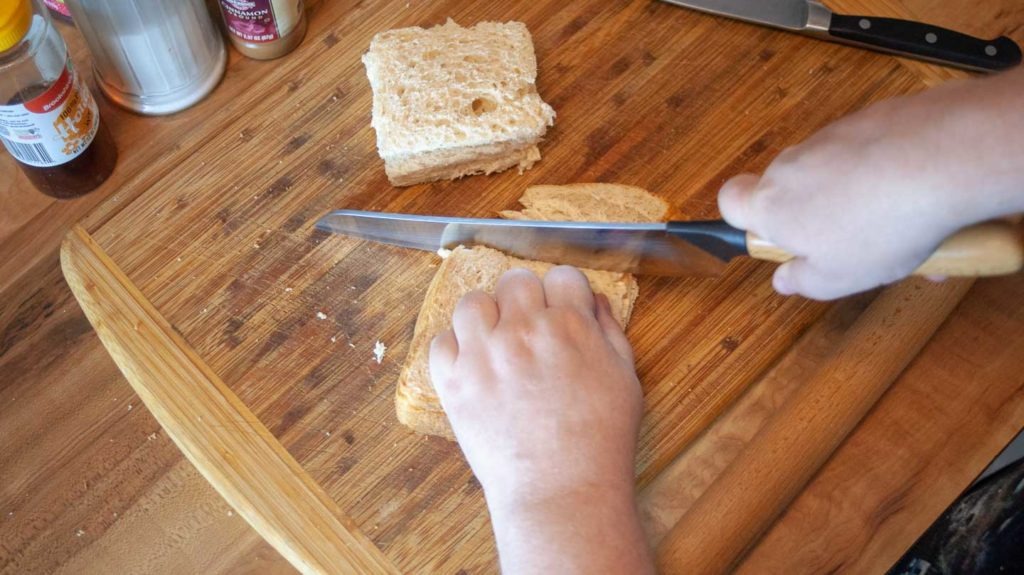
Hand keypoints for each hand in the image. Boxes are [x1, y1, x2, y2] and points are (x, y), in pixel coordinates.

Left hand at [429, 266, 651, 573]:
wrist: (563, 491)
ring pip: (471, 303)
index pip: (561, 276)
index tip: (561, 310)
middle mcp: (523, 331)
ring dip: (485, 317)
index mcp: (570, 325)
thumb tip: (592, 301)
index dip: (564, 293)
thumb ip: (609, 331)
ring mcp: (484, 355)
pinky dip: (454, 349)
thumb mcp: (625, 378)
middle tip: (529, 329)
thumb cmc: (601, 442)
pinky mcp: (455, 383)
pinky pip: (441, 342)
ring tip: (495, 343)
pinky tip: (473, 366)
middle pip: (514, 282)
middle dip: (525, 300)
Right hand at [718, 68, 1023, 299]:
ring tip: (902, 229)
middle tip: (850, 245)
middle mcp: (793, 165)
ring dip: (858, 199)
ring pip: (836, 174)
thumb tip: (784, 279)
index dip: (744, 219)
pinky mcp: (872, 118)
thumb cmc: (881, 225)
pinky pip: (872, 153)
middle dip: (816, 217)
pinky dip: (888, 174)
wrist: (944, 159)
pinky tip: (922, 198)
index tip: (775, 238)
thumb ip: (803, 280)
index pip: (729, 202)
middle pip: (790, 190)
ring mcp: (833, 137)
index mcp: (773, 205)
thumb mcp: (839, 278)